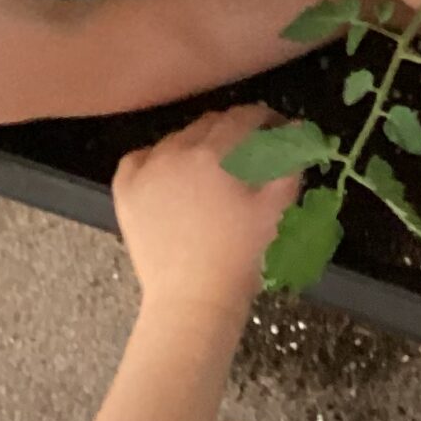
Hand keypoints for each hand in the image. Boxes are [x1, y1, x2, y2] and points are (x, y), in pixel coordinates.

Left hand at [112, 105, 301, 313]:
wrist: (192, 302)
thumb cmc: (239, 257)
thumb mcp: (274, 210)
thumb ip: (288, 163)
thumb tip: (295, 129)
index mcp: (214, 154)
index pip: (243, 118)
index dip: (263, 119)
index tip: (274, 129)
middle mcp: (176, 152)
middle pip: (209, 124)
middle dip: (232, 131)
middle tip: (247, 151)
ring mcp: (146, 170)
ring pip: (176, 139)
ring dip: (196, 144)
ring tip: (209, 169)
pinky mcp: (125, 191)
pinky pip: (139, 158)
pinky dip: (154, 159)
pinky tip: (167, 174)